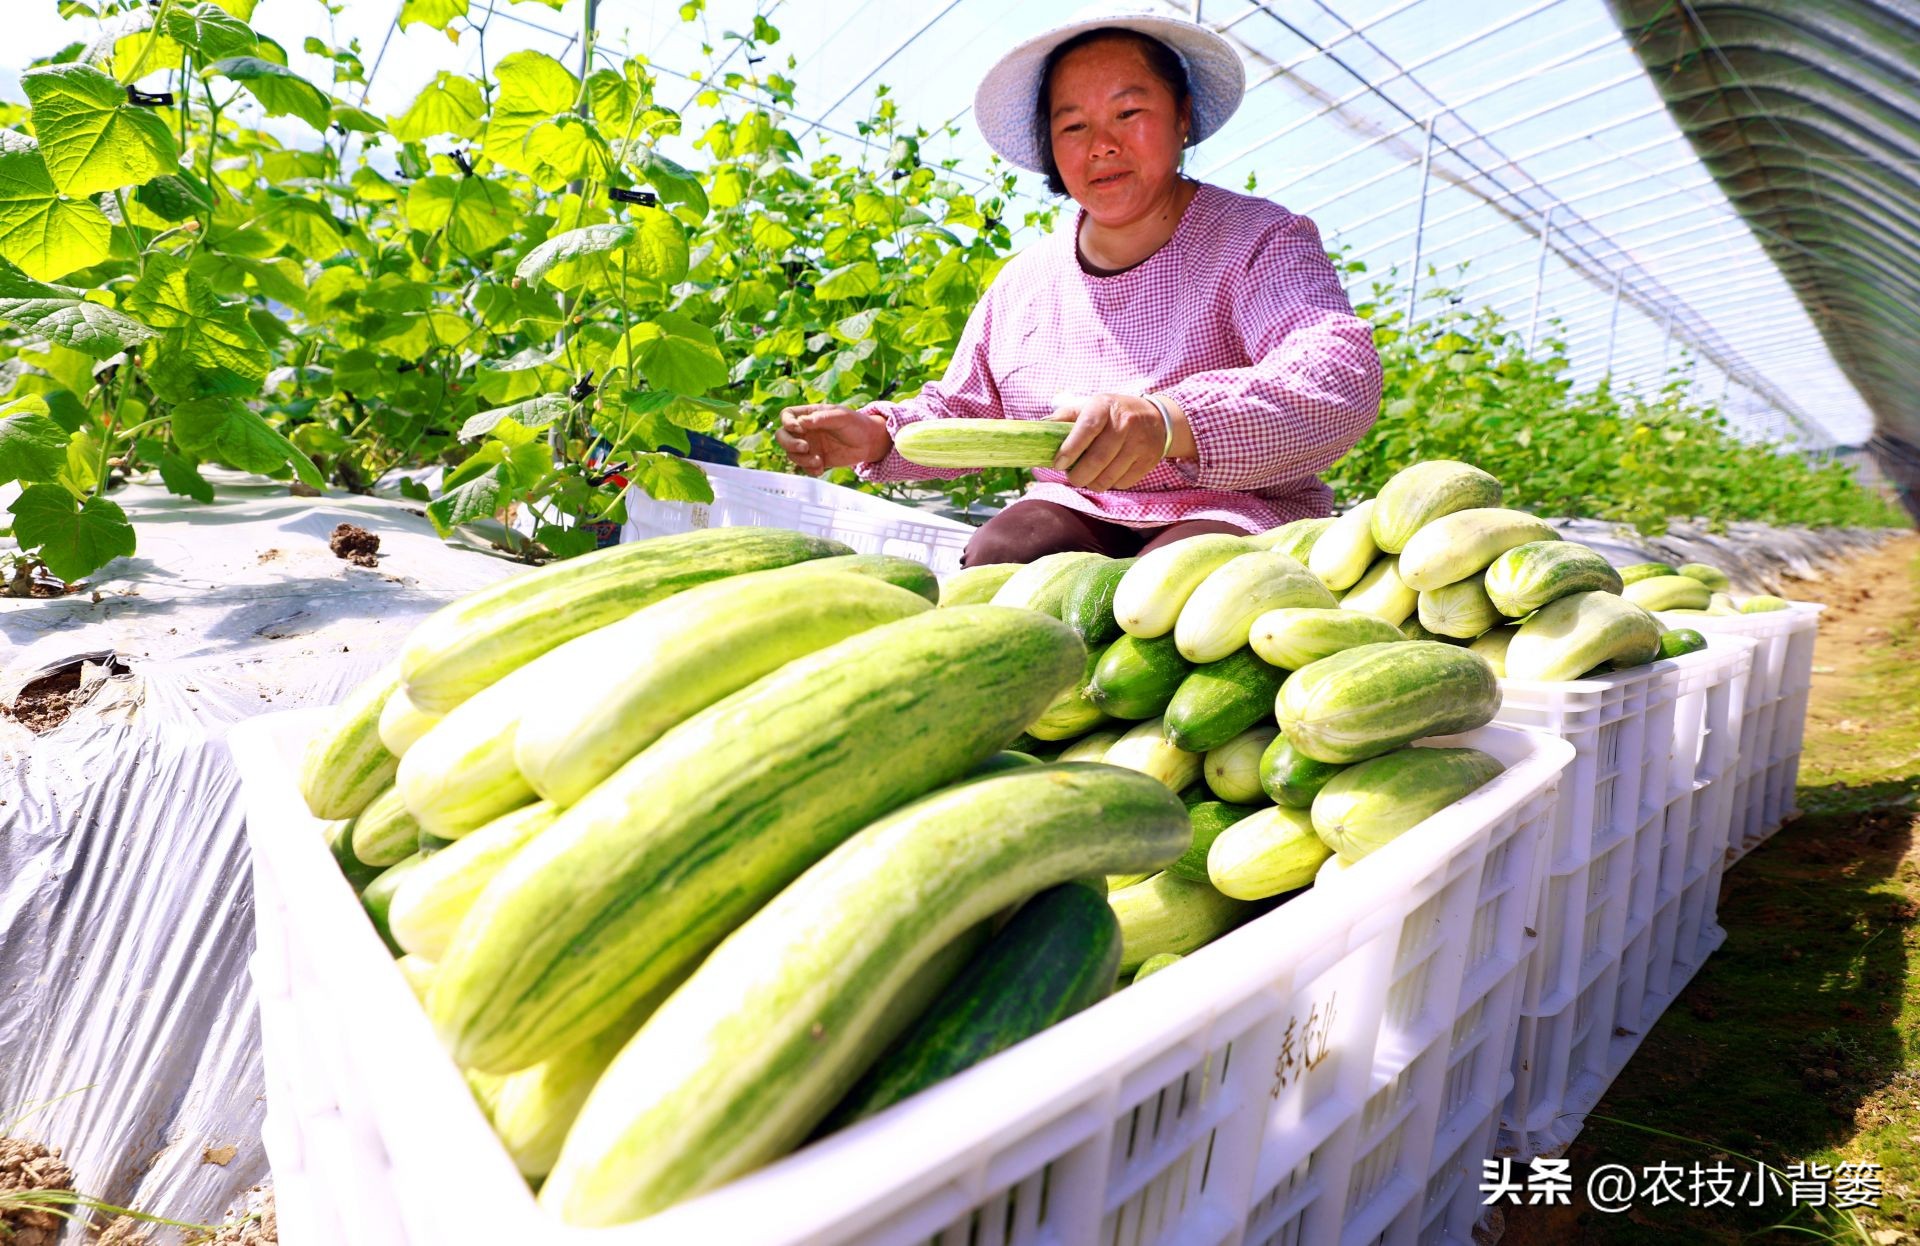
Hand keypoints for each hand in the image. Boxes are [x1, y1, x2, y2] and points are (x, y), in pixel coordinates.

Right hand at [777, 404, 890, 476]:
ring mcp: (809, 446)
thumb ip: (822, 418)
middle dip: (789, 444)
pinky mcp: (815, 460)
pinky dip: (809, 470)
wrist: (869, 443)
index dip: (787, 422)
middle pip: (782, 436)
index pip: (786, 416)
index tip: (800, 429)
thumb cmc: (855, 424)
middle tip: (805, 448)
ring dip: (801, 460)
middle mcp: (805, 430)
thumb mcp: (841, 417)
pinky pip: (804, 467)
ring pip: (791, 454)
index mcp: (809, 415)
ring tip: (818, 461)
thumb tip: (802, 422)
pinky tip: (821, 469)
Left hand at [1047, 393, 1170, 491]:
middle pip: (1097, 460)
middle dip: (1078, 475)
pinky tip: (1107, 475)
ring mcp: (1139, 443)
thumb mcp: (1091, 405)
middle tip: (1072, 477)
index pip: (1086, 428)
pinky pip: (1123, 483)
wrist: (1158, 419)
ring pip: (1109, 476)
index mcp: (1105, 407)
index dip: (1070, 449)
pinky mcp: (1148, 461)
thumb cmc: (1114, 413)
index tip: (1058, 463)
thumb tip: (1038, 428)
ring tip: (1087, 478)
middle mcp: (1124, 423)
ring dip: (1092, 483)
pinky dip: (1111, 484)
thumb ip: (1065, 416)